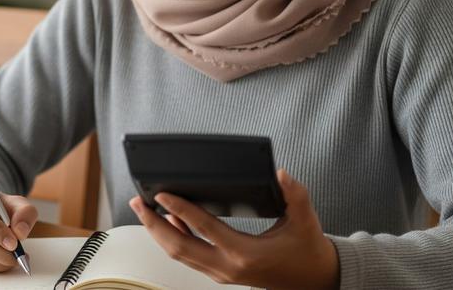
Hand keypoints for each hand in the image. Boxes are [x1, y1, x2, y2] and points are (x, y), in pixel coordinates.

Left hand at [128, 169, 338, 289]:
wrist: (315, 280)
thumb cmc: (307, 251)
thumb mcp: (305, 221)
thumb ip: (295, 195)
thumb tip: (281, 174)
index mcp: (244, 254)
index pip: (204, 228)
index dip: (180, 209)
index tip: (161, 193)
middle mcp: (226, 267)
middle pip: (179, 246)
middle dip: (154, 224)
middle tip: (138, 201)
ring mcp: (221, 273)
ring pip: (180, 254)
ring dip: (159, 232)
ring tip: (144, 209)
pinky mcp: (220, 272)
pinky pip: (189, 256)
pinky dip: (175, 238)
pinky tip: (168, 221)